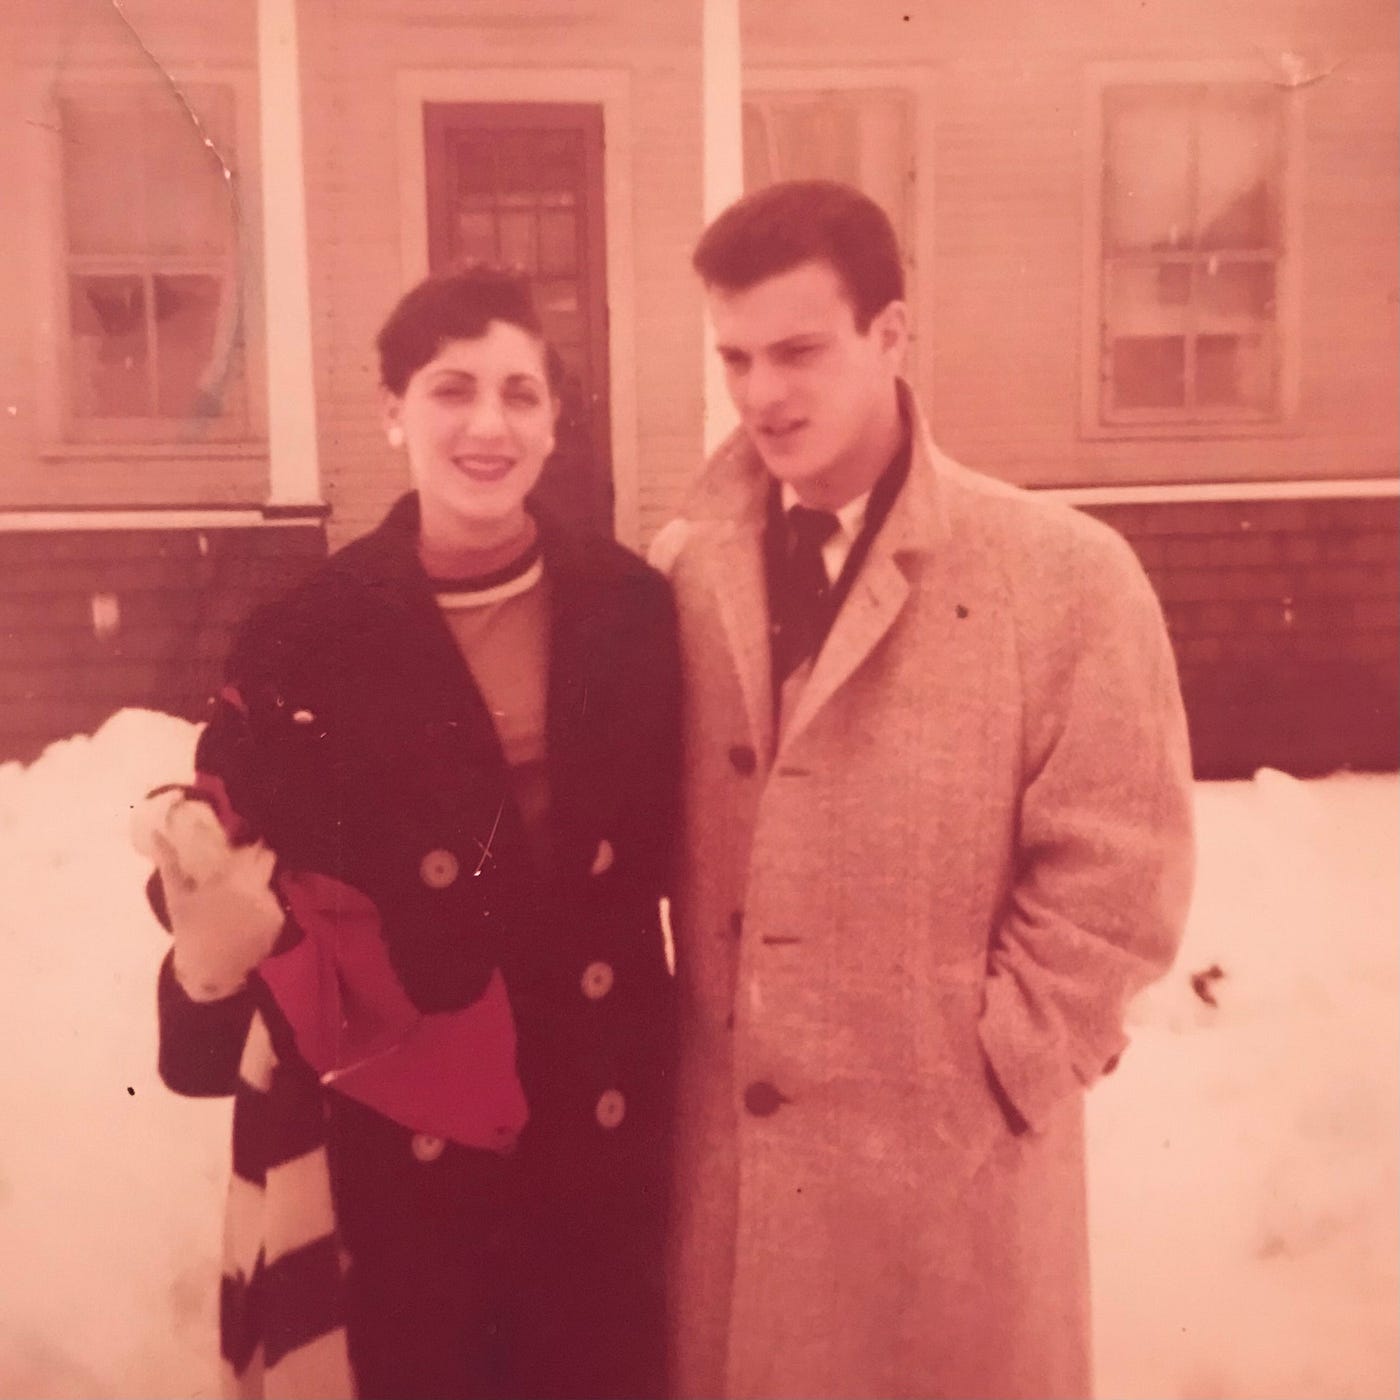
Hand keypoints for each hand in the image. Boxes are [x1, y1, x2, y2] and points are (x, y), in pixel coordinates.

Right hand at [133, 790, 284, 1000]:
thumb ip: (169, 862)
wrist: (210, 972)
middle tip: (239, 872)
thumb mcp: (177, 896)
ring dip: (259, 884)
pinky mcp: (279, 920)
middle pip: (268, 860)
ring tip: (240, 898)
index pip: (256, 850)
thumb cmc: (190, 932)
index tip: (237, 851)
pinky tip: (247, 915)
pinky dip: (263, 904)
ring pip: (270, 880)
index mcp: (233, 879)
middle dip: (255, 862)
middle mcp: (258, 889)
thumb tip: (157, 833)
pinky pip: (274, 901)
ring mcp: (271, 905)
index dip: (248, 847)